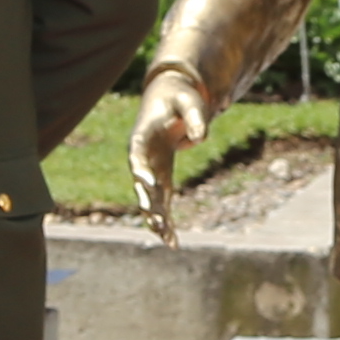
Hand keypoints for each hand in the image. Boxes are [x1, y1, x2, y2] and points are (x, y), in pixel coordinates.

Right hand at [125, 72, 209, 243]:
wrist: (170, 98)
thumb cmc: (178, 98)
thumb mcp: (188, 100)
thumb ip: (195, 116)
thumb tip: (202, 137)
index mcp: (141, 138)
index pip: (137, 158)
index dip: (141, 172)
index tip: (147, 184)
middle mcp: (141, 159)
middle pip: (141, 185)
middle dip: (149, 204)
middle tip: (157, 221)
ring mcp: (150, 170)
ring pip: (151, 200)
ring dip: (158, 220)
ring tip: (168, 240)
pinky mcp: (161, 178)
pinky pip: (162, 203)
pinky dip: (167, 221)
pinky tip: (173, 242)